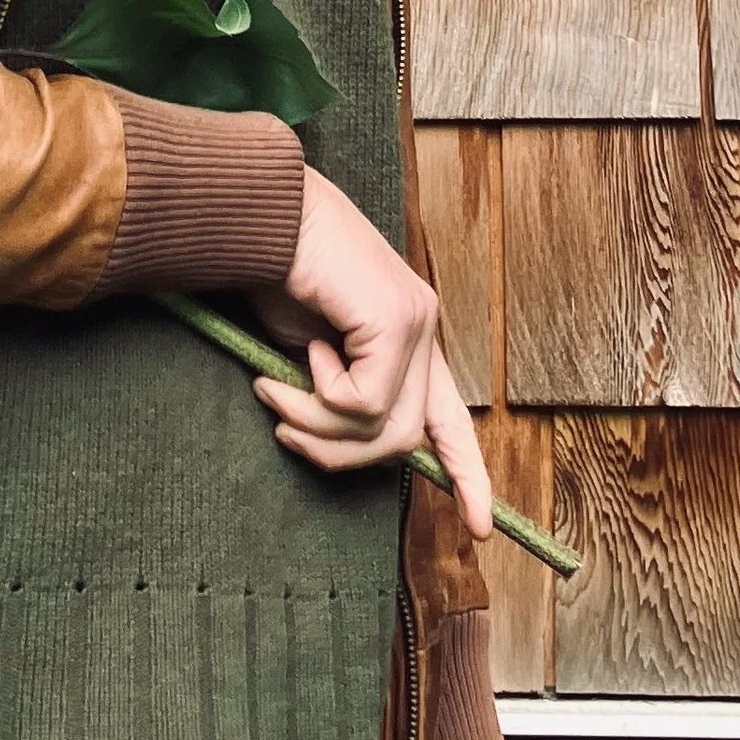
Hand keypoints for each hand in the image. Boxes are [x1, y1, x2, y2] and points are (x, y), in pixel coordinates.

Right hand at [251, 169, 491, 538]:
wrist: (259, 213)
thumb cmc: (275, 273)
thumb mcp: (310, 354)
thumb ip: (338, 394)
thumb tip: (337, 444)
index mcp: (408, 337)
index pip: (449, 418)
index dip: (465, 473)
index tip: (480, 527)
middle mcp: (423, 328)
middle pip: (401, 440)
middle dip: (334, 452)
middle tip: (282, 423)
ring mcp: (416, 322)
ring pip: (382, 430)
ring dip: (315, 425)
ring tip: (274, 387)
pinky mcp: (396, 321)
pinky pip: (362, 404)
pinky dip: (319, 393)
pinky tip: (307, 347)